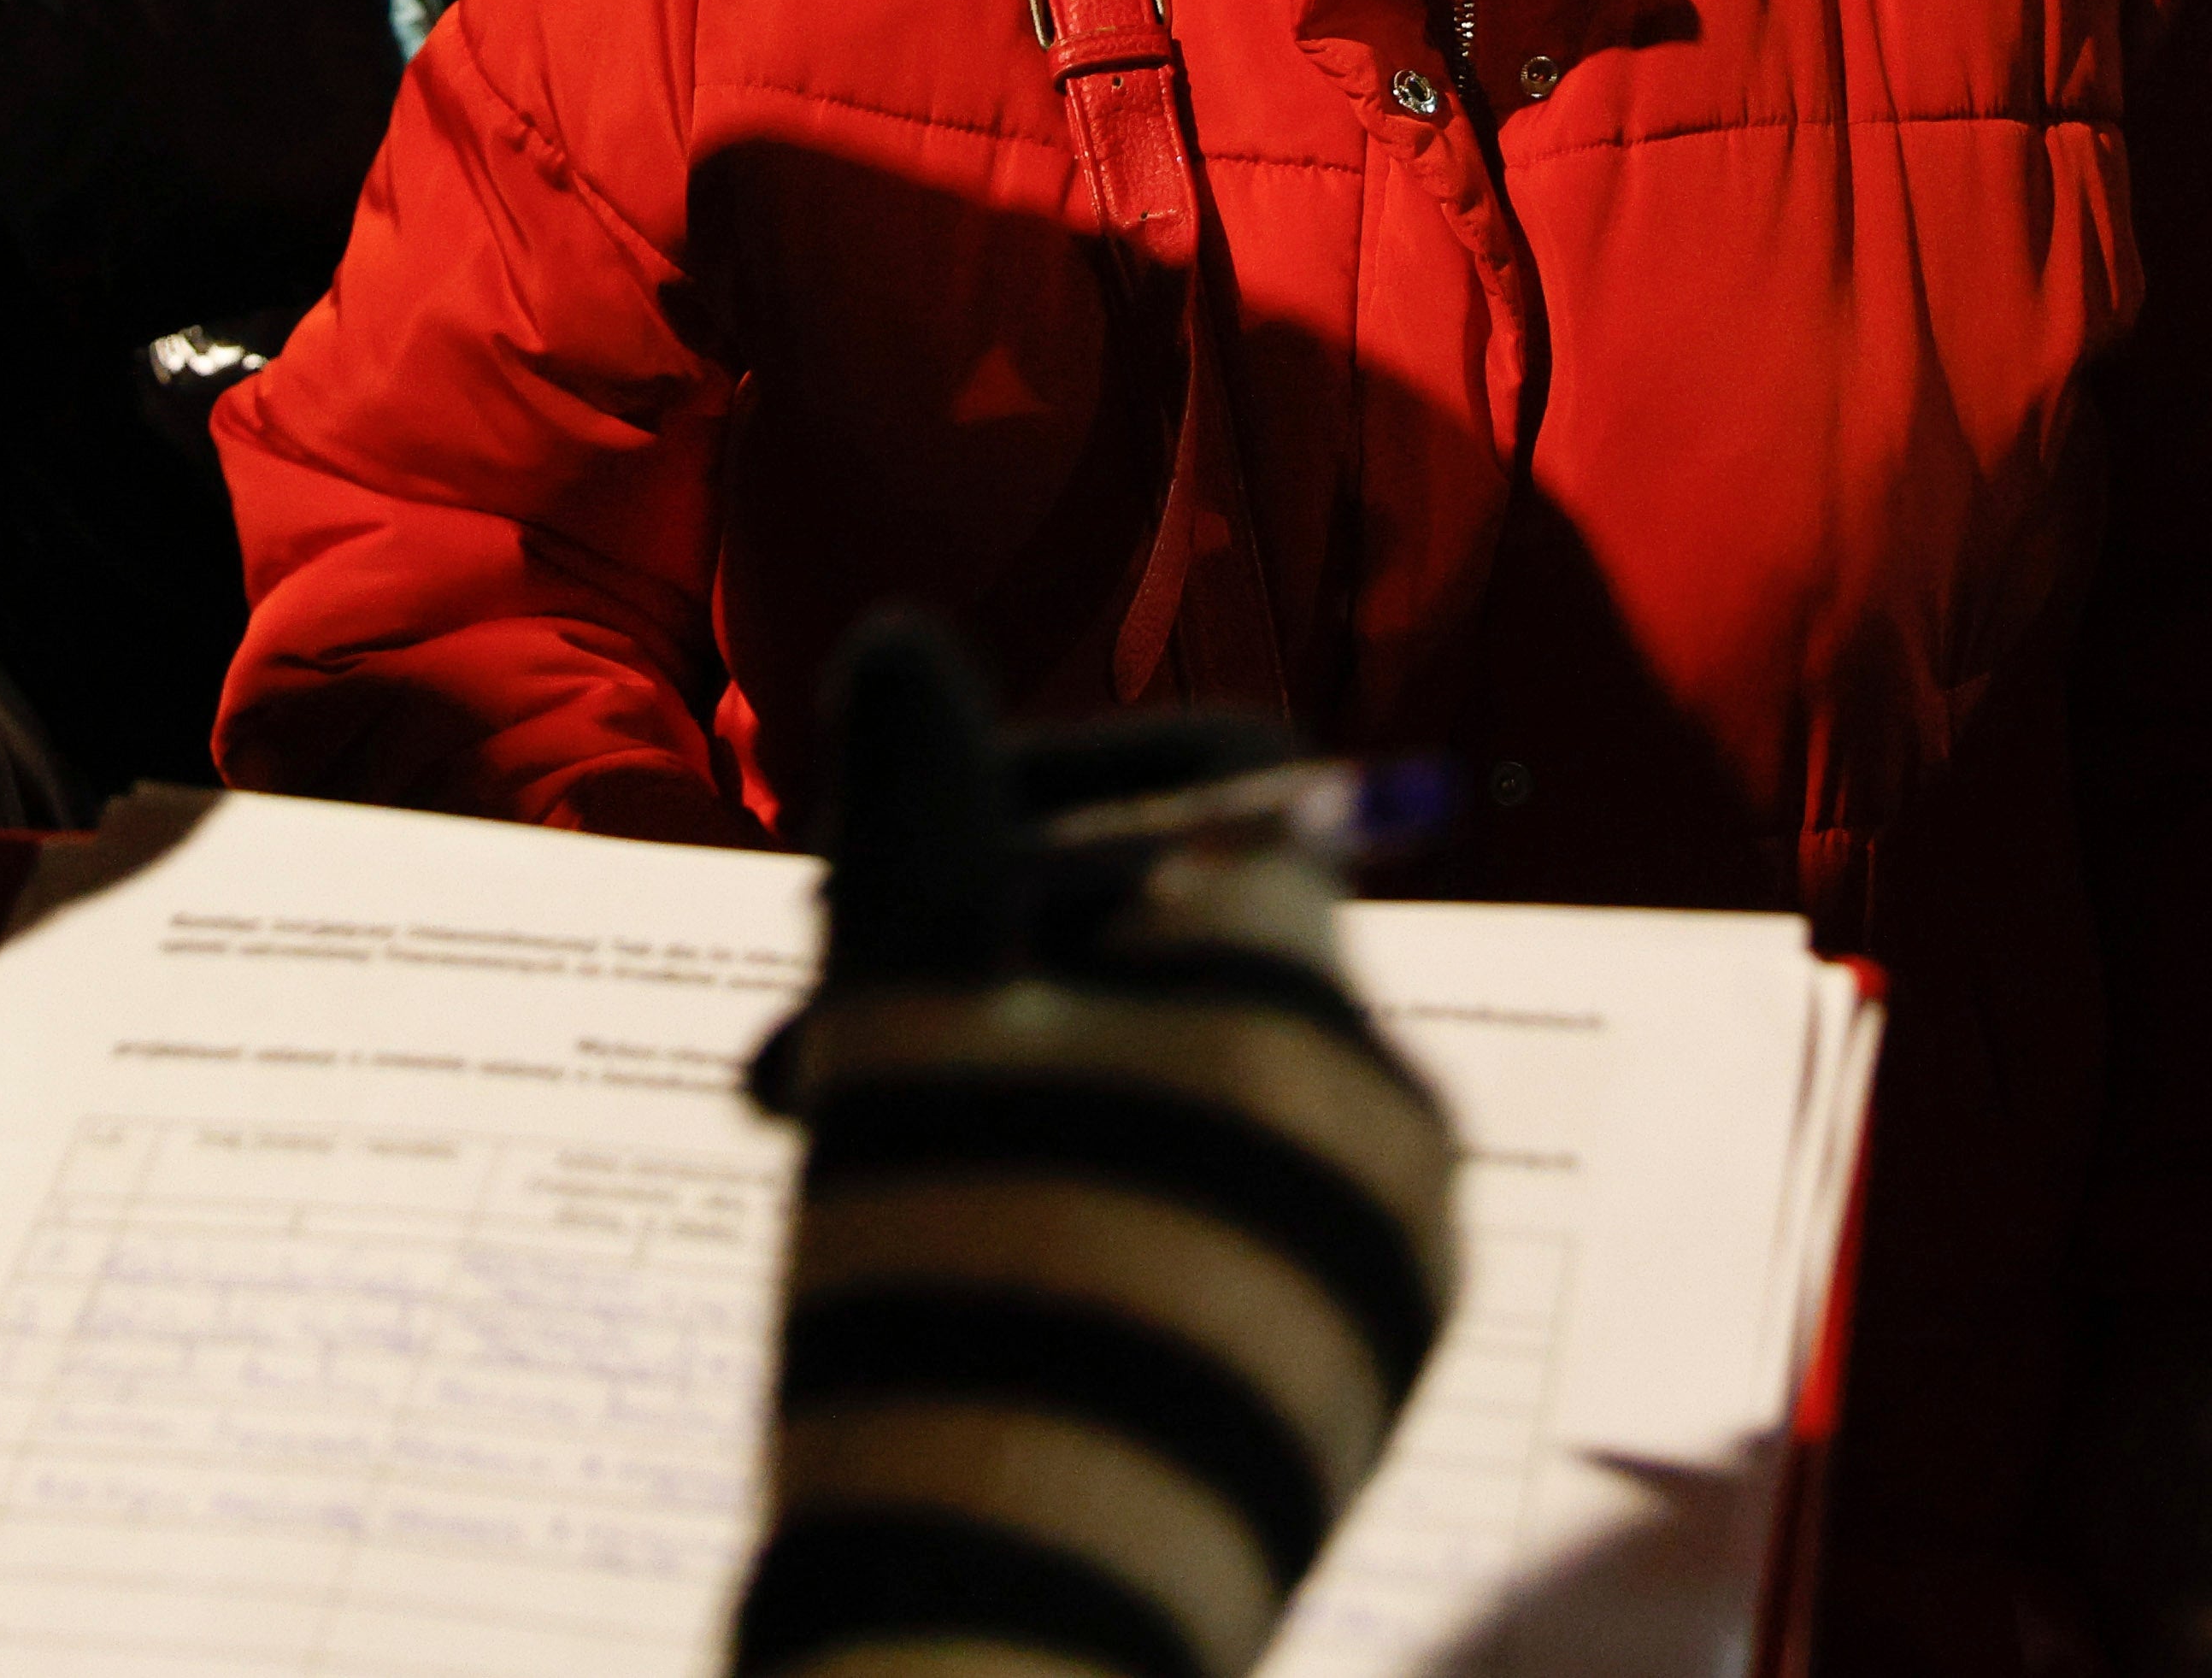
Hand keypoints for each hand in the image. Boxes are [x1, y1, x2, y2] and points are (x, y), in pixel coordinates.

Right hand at [737, 620, 1459, 1677]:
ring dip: (1033, 1096)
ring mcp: (1393, 1274)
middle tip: (815, 1045)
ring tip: (871, 1174)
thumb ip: (923, 812)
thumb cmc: (950, 1302)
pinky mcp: (1358, 1398)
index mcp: (1307, 1005)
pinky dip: (1106, 1218)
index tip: (908, 845)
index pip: (1225, 780)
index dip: (1051, 773)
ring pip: (1201, 1100)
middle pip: (1190, 949)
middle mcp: (1396, 1124)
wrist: (1011, 1634)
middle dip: (991, 964)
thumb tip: (904, 634)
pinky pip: (1237, 1237)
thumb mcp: (909, 1013)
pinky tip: (973, 1291)